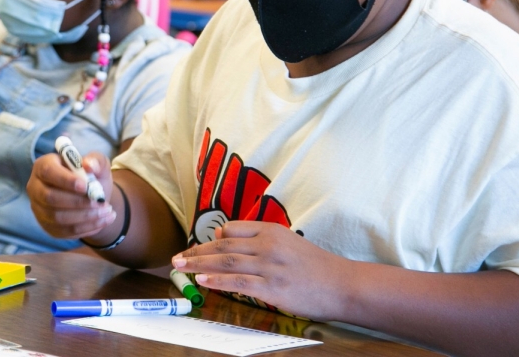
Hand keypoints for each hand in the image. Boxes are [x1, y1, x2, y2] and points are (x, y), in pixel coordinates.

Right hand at [27, 152, 115, 238]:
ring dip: (85, 217)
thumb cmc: (91, 175)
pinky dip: (87, 228)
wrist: (92, 196)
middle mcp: (36, 187)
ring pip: (57, 217)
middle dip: (78, 202)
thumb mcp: (97, 163)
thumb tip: (89, 165)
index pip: (48, 172)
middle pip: (50, 198)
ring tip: (107, 211)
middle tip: (101, 202)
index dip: (66, 180)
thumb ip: (95, 160)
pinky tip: (103, 221)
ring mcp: (39, 209)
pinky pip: (65, 231)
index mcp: (44, 166)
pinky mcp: (48, 226)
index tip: (86, 187)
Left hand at [171, 222, 350, 321]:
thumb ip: (259, 239)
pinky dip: (217, 281)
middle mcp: (267, 245)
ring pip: (226, 263)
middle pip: (223, 246)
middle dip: (196, 252)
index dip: (210, 239)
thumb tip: (224, 237)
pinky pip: (237, 283)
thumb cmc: (316, 265)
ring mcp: (269, 266)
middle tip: (176, 258)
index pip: (232, 229)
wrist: (342, 284)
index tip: (195, 246)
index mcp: (271, 230)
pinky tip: (202, 281)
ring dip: (199, 265)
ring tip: (181, 268)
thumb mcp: (288, 242)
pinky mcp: (272, 288)